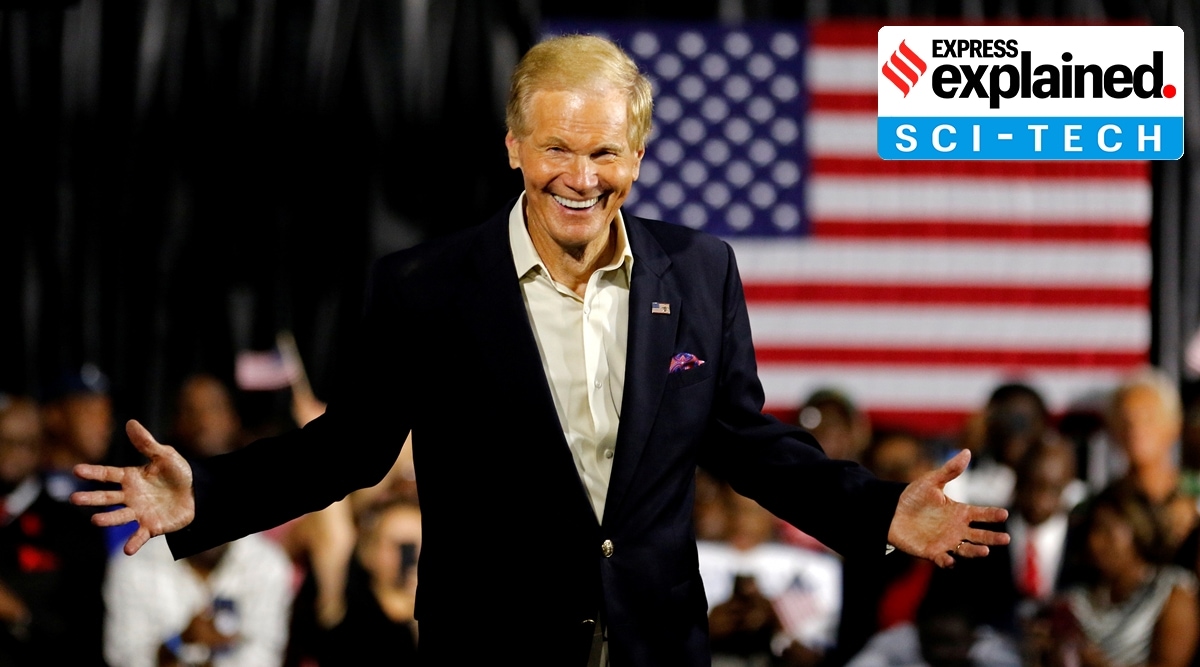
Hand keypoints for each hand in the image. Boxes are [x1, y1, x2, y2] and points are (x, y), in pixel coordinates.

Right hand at [70, 420, 195, 555]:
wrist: (198, 493)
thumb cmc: (178, 473)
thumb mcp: (165, 455)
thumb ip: (147, 443)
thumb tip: (131, 423)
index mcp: (131, 478)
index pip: (108, 474)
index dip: (93, 472)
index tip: (77, 470)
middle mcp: (130, 496)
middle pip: (107, 497)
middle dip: (91, 498)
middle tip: (74, 498)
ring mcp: (139, 512)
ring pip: (119, 516)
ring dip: (107, 519)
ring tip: (95, 520)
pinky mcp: (151, 526)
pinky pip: (140, 535)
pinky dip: (133, 543)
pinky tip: (127, 550)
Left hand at [886, 449, 1008, 567]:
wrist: (891, 512)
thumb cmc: (913, 497)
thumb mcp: (931, 481)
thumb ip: (950, 470)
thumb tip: (967, 451)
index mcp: (960, 512)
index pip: (981, 514)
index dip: (992, 514)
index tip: (1004, 514)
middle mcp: (957, 528)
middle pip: (980, 535)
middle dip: (993, 537)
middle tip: (1006, 538)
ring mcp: (946, 541)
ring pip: (966, 549)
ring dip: (976, 551)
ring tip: (986, 551)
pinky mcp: (933, 552)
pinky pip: (943, 560)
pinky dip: (947, 562)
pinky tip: (950, 560)